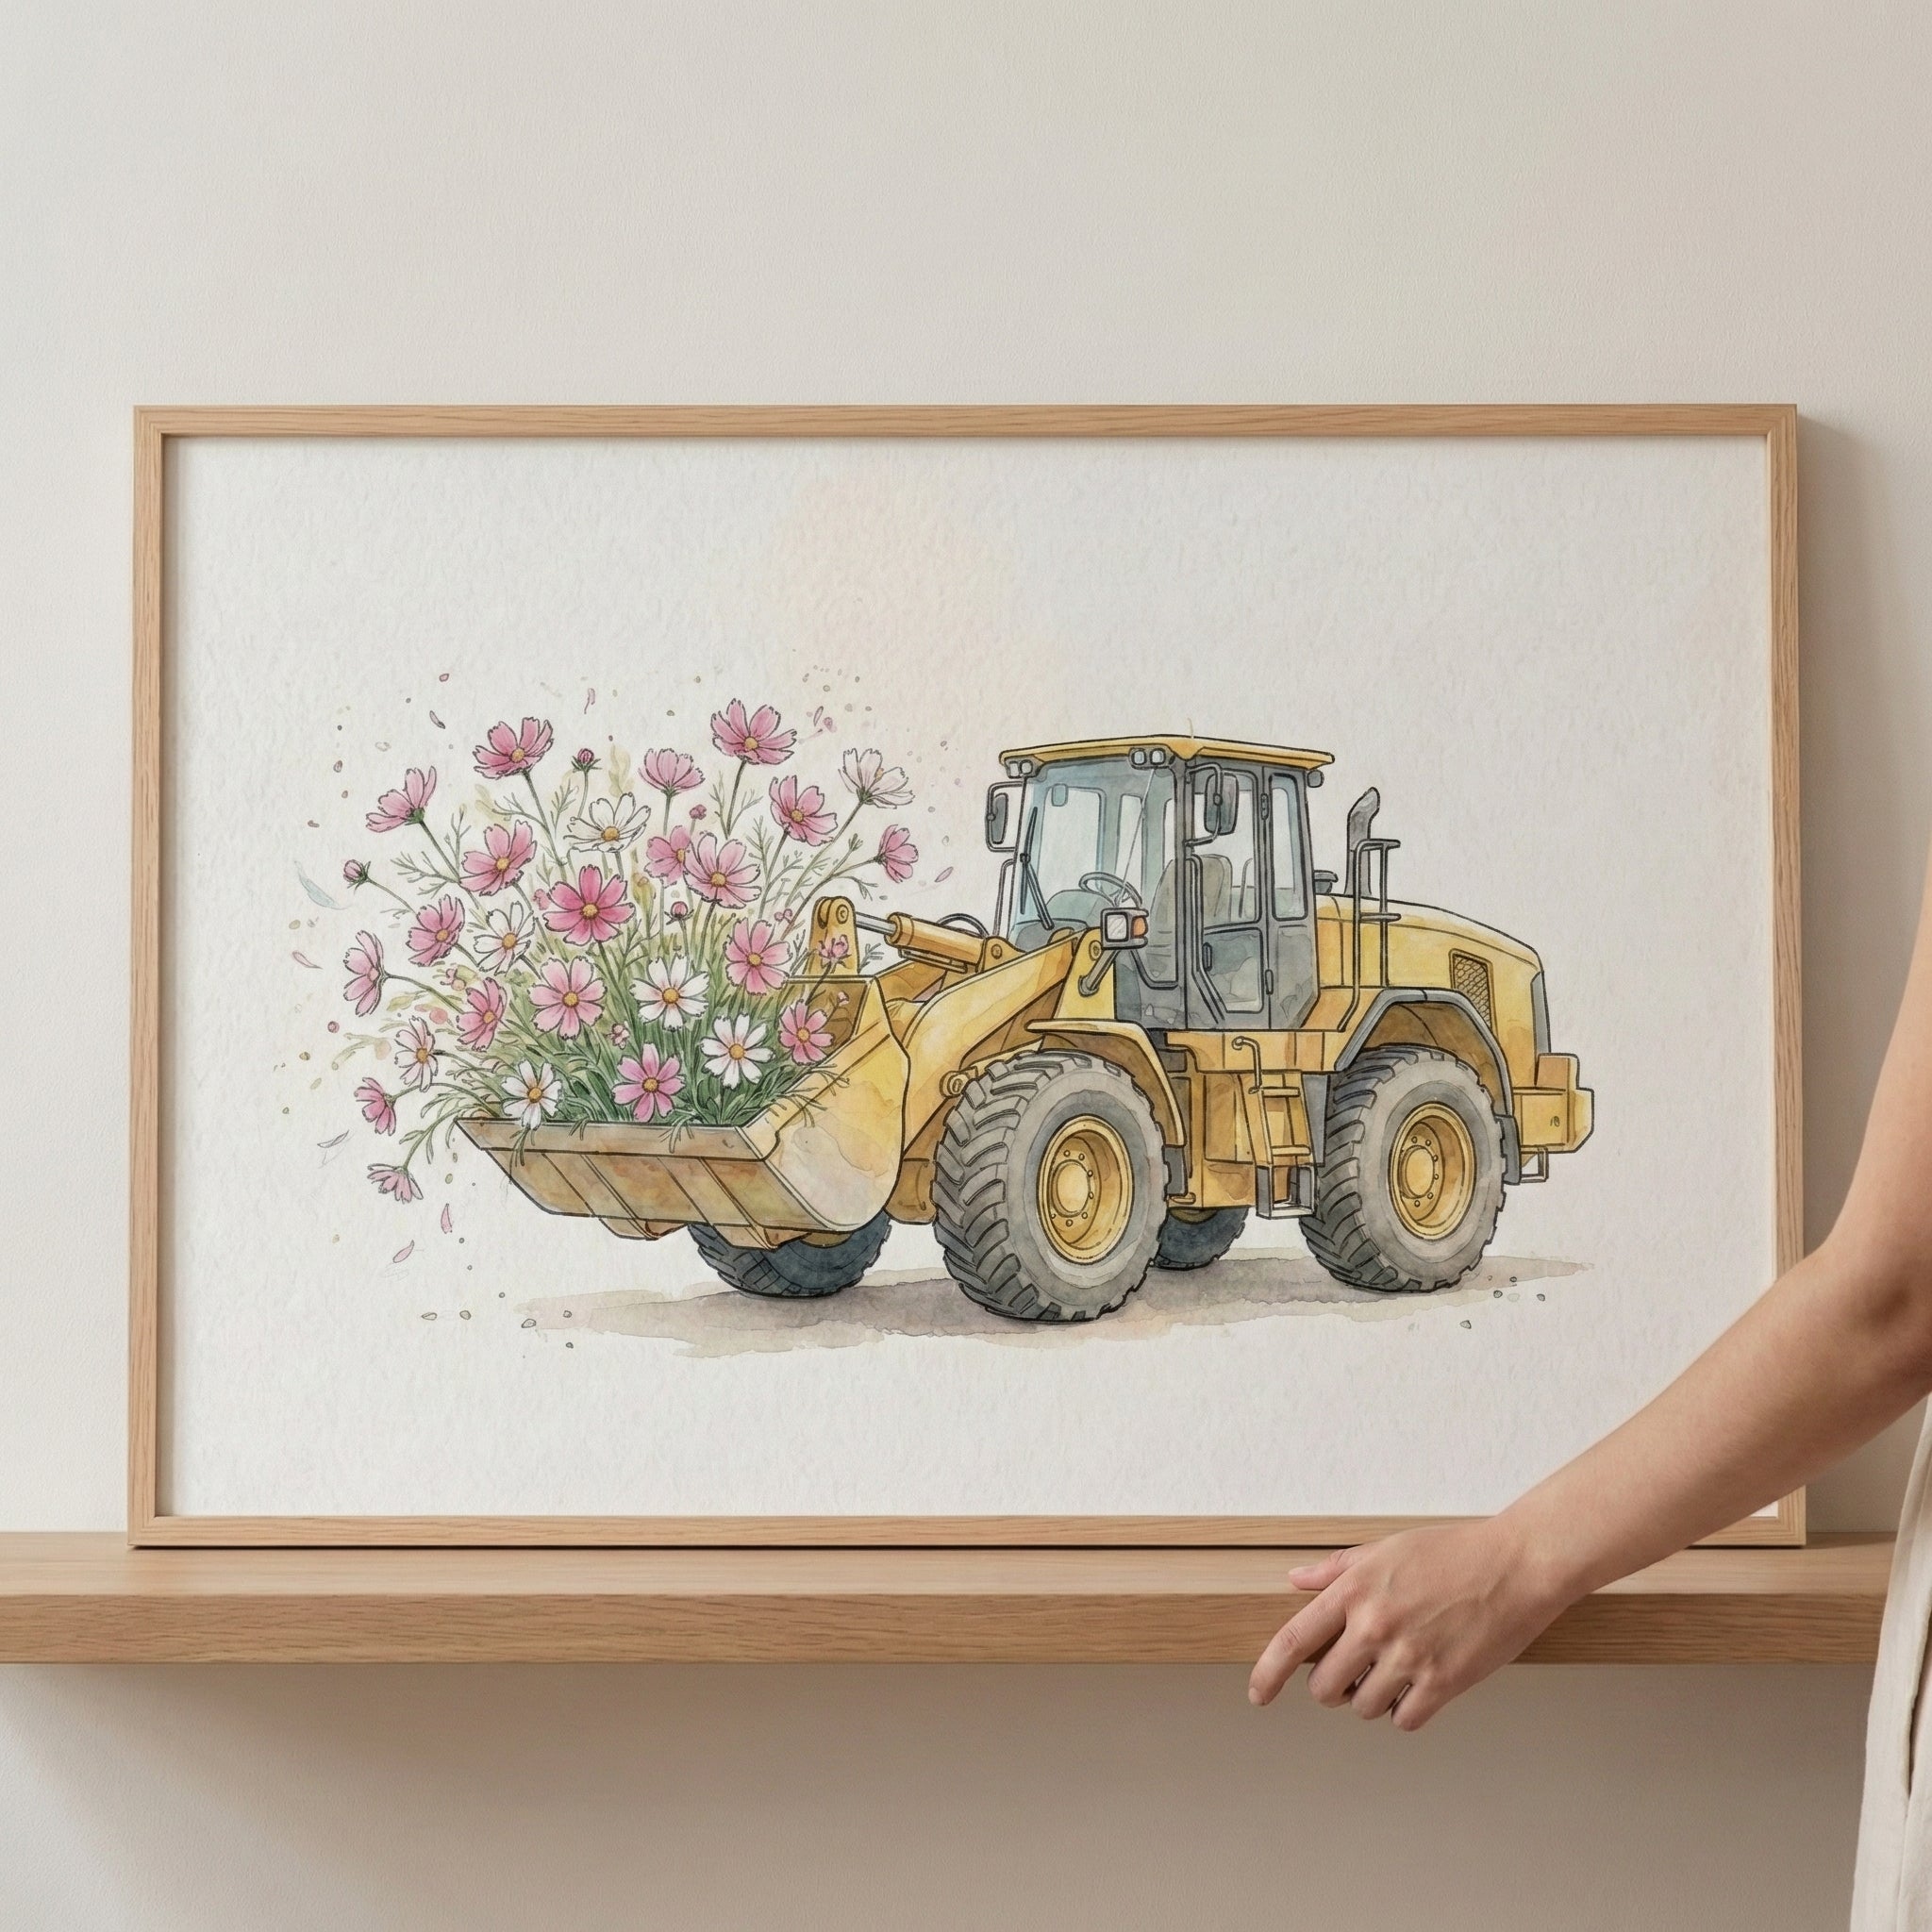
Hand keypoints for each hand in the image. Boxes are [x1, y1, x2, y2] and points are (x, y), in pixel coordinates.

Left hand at [1247, 1520, 1574, 1729]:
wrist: (1515, 1565)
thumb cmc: (1453, 1551)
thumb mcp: (1386, 1548)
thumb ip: (1336, 1570)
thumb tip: (1297, 1580)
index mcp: (1354, 1590)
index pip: (1293, 1641)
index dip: (1267, 1674)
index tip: (1258, 1695)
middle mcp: (1374, 1626)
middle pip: (1324, 1687)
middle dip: (1333, 1687)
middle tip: (1354, 1672)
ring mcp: (1409, 1656)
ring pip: (1364, 1707)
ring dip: (1372, 1698)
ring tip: (1395, 1671)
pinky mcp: (1443, 1682)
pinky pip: (1404, 1719)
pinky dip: (1407, 1711)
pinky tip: (1419, 1687)